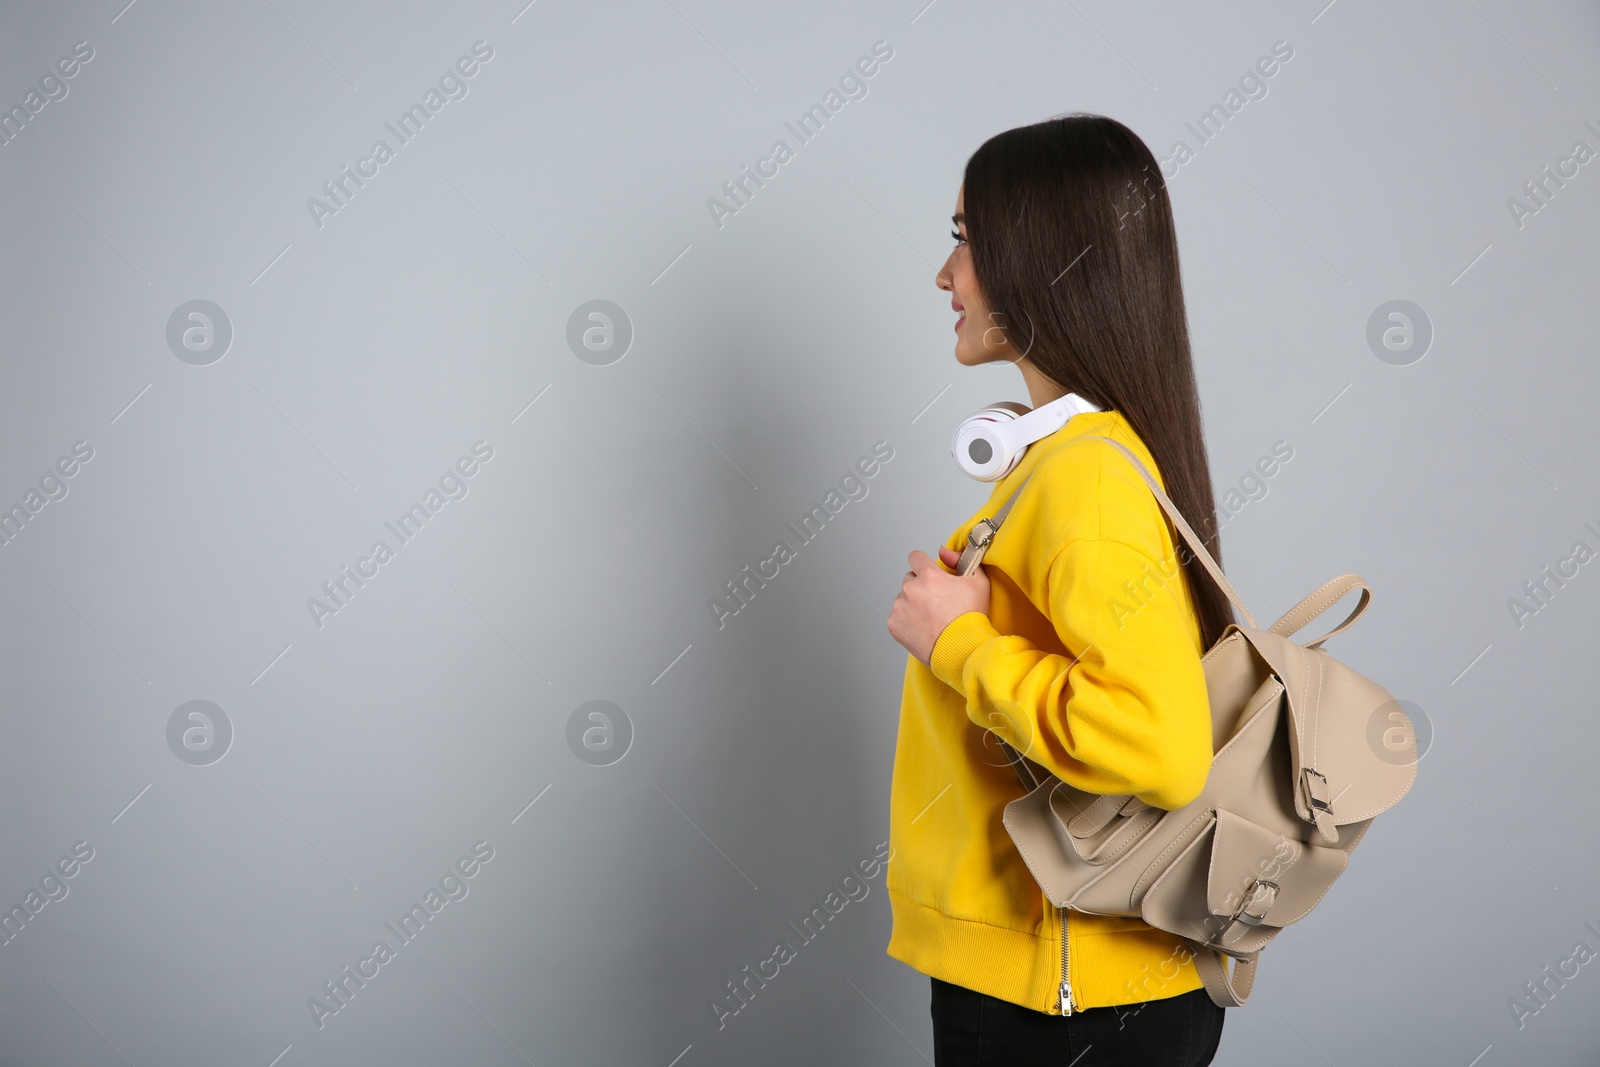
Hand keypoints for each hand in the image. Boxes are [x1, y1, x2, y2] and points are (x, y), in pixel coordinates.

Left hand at [887, 545, 991, 666]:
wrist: (963, 650)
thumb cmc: (972, 618)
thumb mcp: (978, 582)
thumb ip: (961, 559)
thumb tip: (943, 551)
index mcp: (929, 576)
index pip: (915, 557)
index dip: (923, 564)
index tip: (928, 574)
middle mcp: (911, 589)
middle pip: (909, 579)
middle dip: (920, 586)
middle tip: (936, 602)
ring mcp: (900, 607)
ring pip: (903, 598)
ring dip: (913, 604)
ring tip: (931, 618)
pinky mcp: (894, 624)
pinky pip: (897, 616)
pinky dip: (907, 620)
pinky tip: (924, 627)